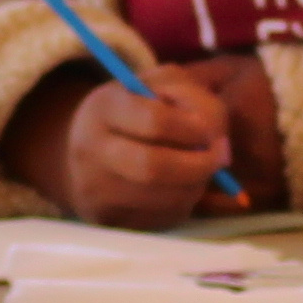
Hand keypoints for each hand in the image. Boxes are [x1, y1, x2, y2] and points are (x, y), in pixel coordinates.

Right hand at [30, 60, 263, 225]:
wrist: (83, 148)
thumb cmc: (134, 109)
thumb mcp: (159, 84)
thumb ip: (193, 97)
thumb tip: (216, 139)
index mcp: (104, 108)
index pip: (155, 121)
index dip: (194, 129)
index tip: (210, 131)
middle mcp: (91, 151)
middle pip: (153, 168)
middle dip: (199, 165)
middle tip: (220, 158)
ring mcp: (95, 190)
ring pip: (164, 198)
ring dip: (197, 185)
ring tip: (198, 169)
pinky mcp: (106, 219)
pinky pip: (161, 217)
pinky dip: (183, 202)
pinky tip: (179, 186)